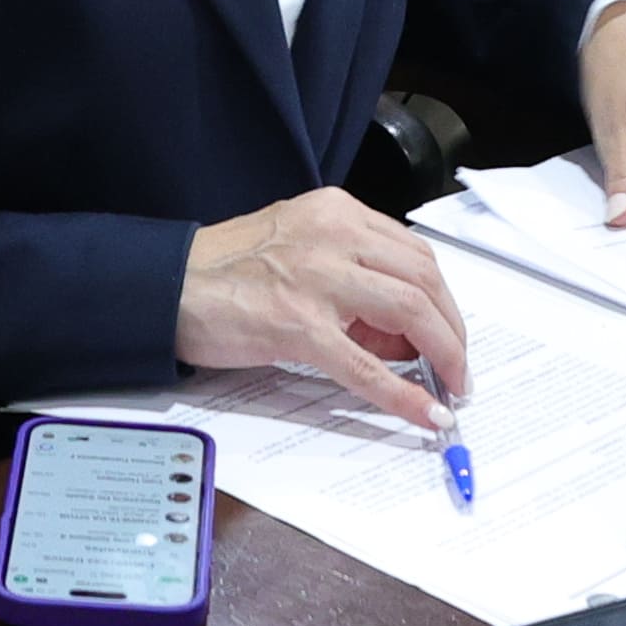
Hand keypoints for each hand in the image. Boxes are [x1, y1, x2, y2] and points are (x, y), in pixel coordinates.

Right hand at [175, 189, 467, 435]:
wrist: (166, 286)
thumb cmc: (224, 271)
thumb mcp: (297, 249)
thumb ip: (350, 276)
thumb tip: (400, 334)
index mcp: (335, 213)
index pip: (413, 253)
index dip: (443, 299)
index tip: (451, 335)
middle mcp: (333, 234)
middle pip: (424, 278)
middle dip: (453, 329)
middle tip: (459, 368)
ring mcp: (317, 278)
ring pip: (410, 310)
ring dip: (444, 354)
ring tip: (451, 387)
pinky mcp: (298, 325)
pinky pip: (367, 365)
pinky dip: (404, 394)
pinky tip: (426, 413)